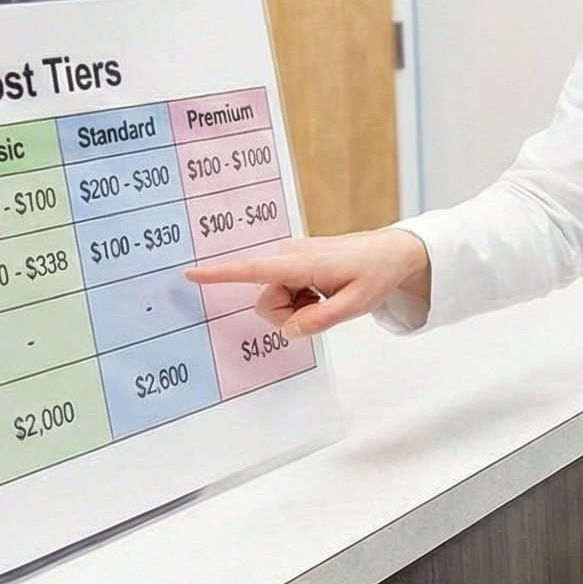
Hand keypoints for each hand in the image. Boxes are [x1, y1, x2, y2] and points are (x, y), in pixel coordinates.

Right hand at [181, 226, 429, 336]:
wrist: (393, 253)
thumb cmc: (376, 274)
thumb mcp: (355, 306)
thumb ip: (319, 321)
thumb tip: (288, 330)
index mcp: (302, 264)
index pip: (254, 271)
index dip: (221, 275)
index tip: (190, 274)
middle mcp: (290, 256)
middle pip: (266, 301)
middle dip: (288, 315)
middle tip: (323, 310)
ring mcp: (292, 258)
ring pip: (275, 299)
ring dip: (297, 308)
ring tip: (327, 298)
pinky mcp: (296, 262)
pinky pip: (285, 291)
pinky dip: (302, 300)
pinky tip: (324, 292)